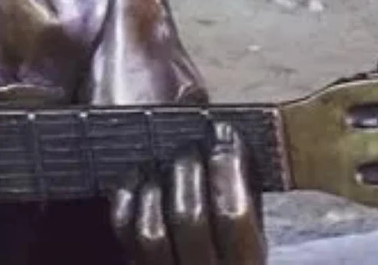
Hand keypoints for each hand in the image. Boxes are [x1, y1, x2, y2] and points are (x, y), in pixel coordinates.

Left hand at [110, 122, 266, 264]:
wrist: (199, 261)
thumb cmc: (228, 240)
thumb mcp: (253, 222)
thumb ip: (244, 185)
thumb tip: (220, 125)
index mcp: (244, 259)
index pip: (234, 214)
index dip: (227, 167)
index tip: (224, 134)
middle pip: (188, 217)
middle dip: (188, 167)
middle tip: (191, 142)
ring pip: (151, 229)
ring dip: (157, 183)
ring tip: (166, 160)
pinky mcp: (137, 262)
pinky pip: (124, 230)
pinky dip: (129, 194)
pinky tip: (140, 176)